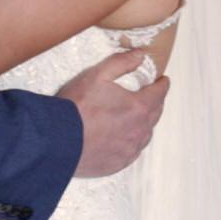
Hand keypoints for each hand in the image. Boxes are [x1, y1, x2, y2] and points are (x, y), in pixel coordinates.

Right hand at [59, 49, 169, 177]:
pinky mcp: (118, 164)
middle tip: (151, 96)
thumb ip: (121, 63)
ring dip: (145, 124)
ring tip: (138, 116)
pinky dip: (132, 142)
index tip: (163, 80)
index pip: (159, 93)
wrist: (57, 140)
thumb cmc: (77, 106)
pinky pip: (132, 151)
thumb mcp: (97, 75)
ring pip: (145, 135)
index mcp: (138, 107)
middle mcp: (139, 131)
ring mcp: (129, 150)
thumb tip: (140, 55)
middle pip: (155, 114)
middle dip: (155, 102)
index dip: (162, 85)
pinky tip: (125, 138)